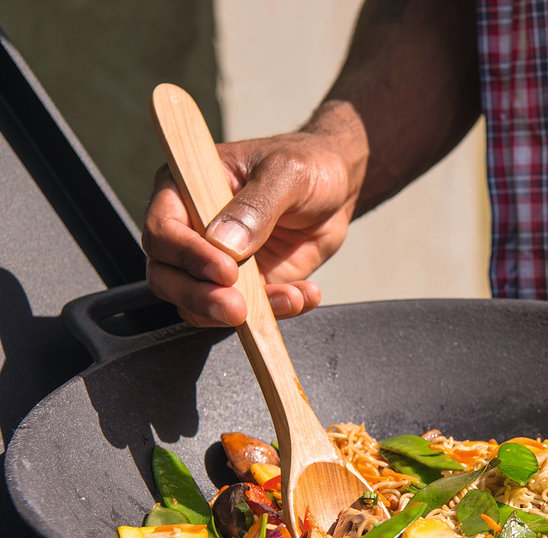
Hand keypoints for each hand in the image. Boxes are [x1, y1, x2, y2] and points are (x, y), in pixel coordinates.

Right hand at [142, 108, 366, 326]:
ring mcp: (215, 263)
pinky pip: (246, 313)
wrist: (336, 189)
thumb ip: (256, 205)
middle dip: (201, 298)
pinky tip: (303, 295)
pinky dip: (274, 313)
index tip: (226, 270)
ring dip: (241, 313)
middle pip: (167, 277)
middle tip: (237, 309)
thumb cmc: (304, 165)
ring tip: (291, 299)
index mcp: (186, 189)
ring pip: (200, 304)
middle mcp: (191, 230)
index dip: (188, 256)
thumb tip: (223, 242)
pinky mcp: (245, 287)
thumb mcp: (285, 173)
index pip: (163, 231)